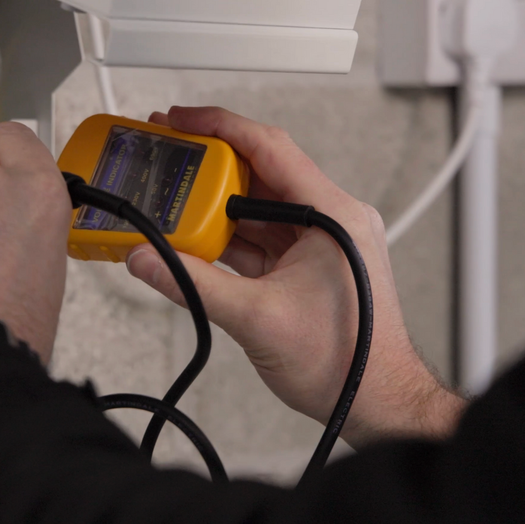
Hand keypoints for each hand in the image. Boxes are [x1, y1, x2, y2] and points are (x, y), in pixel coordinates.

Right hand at [126, 107, 465, 445]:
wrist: (375, 403)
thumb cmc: (348, 363)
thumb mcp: (257, 319)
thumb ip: (193, 285)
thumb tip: (149, 259)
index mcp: (334, 216)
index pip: (271, 149)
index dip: (221, 127)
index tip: (183, 120)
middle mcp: (331, 220)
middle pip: (260, 172)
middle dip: (210, 162)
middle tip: (168, 151)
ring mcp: (319, 242)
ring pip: (256, 206)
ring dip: (213, 203)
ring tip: (170, 195)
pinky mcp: (306, 265)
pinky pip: (258, 237)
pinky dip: (224, 236)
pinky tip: (192, 238)